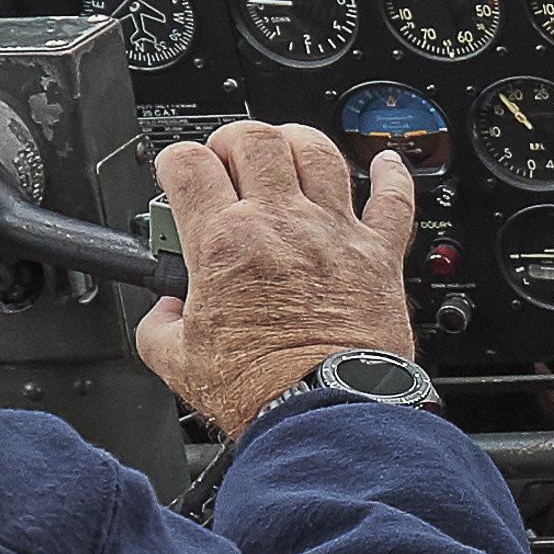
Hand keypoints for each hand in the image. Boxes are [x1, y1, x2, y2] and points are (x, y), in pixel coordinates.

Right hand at [140, 117, 419, 439]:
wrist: (325, 413)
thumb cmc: (260, 390)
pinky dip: (393, 174)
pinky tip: (387, 163)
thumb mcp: (176, 361)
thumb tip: (164, 312)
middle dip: (232, 139)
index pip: (188, 164)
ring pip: (319, 151)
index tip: (178, 172)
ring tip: (286, 153)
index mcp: (224, 243)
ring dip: (297, 141)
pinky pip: (394, 198)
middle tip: (227, 161)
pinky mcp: (379, 255)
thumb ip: (159, 324)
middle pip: (255, 139)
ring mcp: (333, 233)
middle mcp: (280, 225)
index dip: (174, 159)